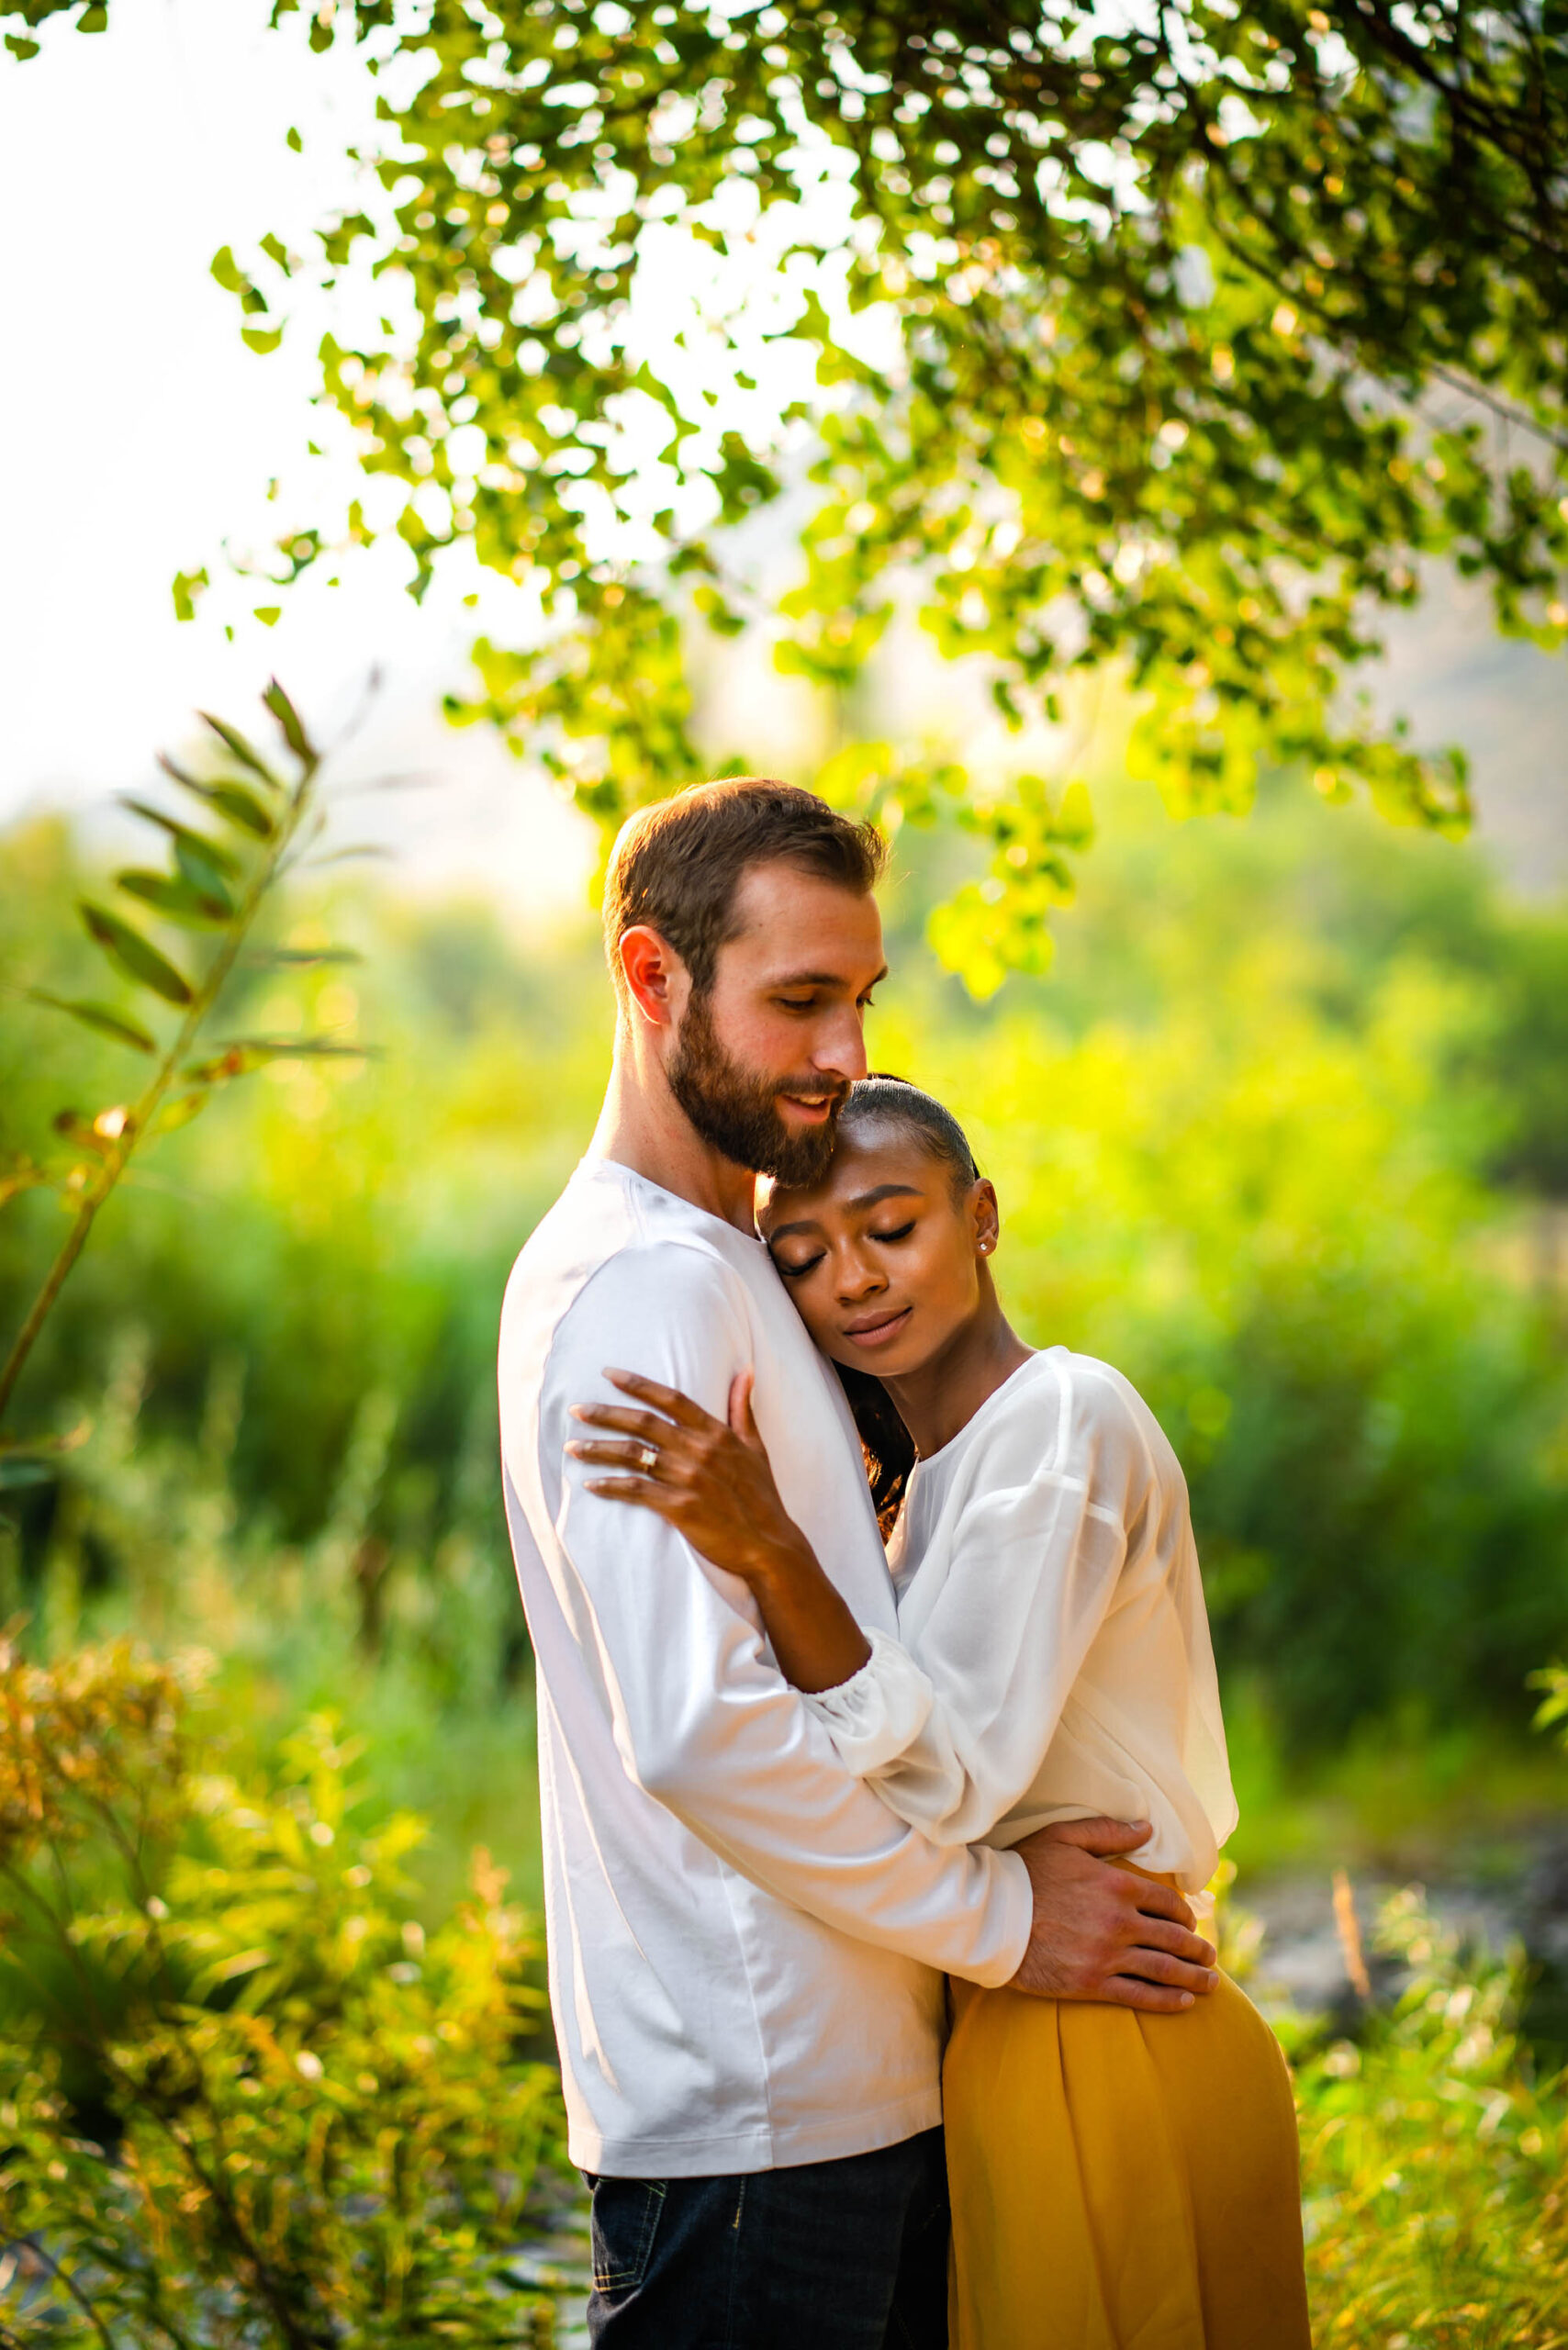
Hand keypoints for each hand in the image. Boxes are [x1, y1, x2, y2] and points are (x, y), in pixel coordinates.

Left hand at [568, 1368, 812, 1586]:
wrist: (769, 1545)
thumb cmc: (762, 1496)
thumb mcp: (756, 1447)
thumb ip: (742, 1408)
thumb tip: (746, 1371)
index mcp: (716, 1433)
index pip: (671, 1399)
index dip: (637, 1384)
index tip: (609, 1374)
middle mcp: (699, 1450)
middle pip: (642, 1422)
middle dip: (605, 1414)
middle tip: (576, 1410)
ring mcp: (688, 1478)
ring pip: (632, 1455)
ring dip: (598, 1449)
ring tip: (572, 1447)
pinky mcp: (679, 1508)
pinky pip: (635, 1490)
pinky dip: (610, 1486)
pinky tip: (591, 1484)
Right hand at [1008, 1817, 1218, 2012]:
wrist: (991, 1915)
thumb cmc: (1025, 1870)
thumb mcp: (1064, 1837)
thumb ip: (1109, 1832)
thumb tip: (1147, 1827)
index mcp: (1117, 1885)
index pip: (1166, 1902)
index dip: (1184, 1913)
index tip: (1191, 1921)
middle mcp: (1120, 1922)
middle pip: (1173, 1938)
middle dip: (1198, 1948)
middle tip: (1210, 1955)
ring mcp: (1107, 1955)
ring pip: (1163, 1969)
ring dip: (1194, 1976)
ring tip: (1211, 1982)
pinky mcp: (1092, 1983)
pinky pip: (1139, 1996)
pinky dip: (1168, 2000)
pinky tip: (1185, 2002)